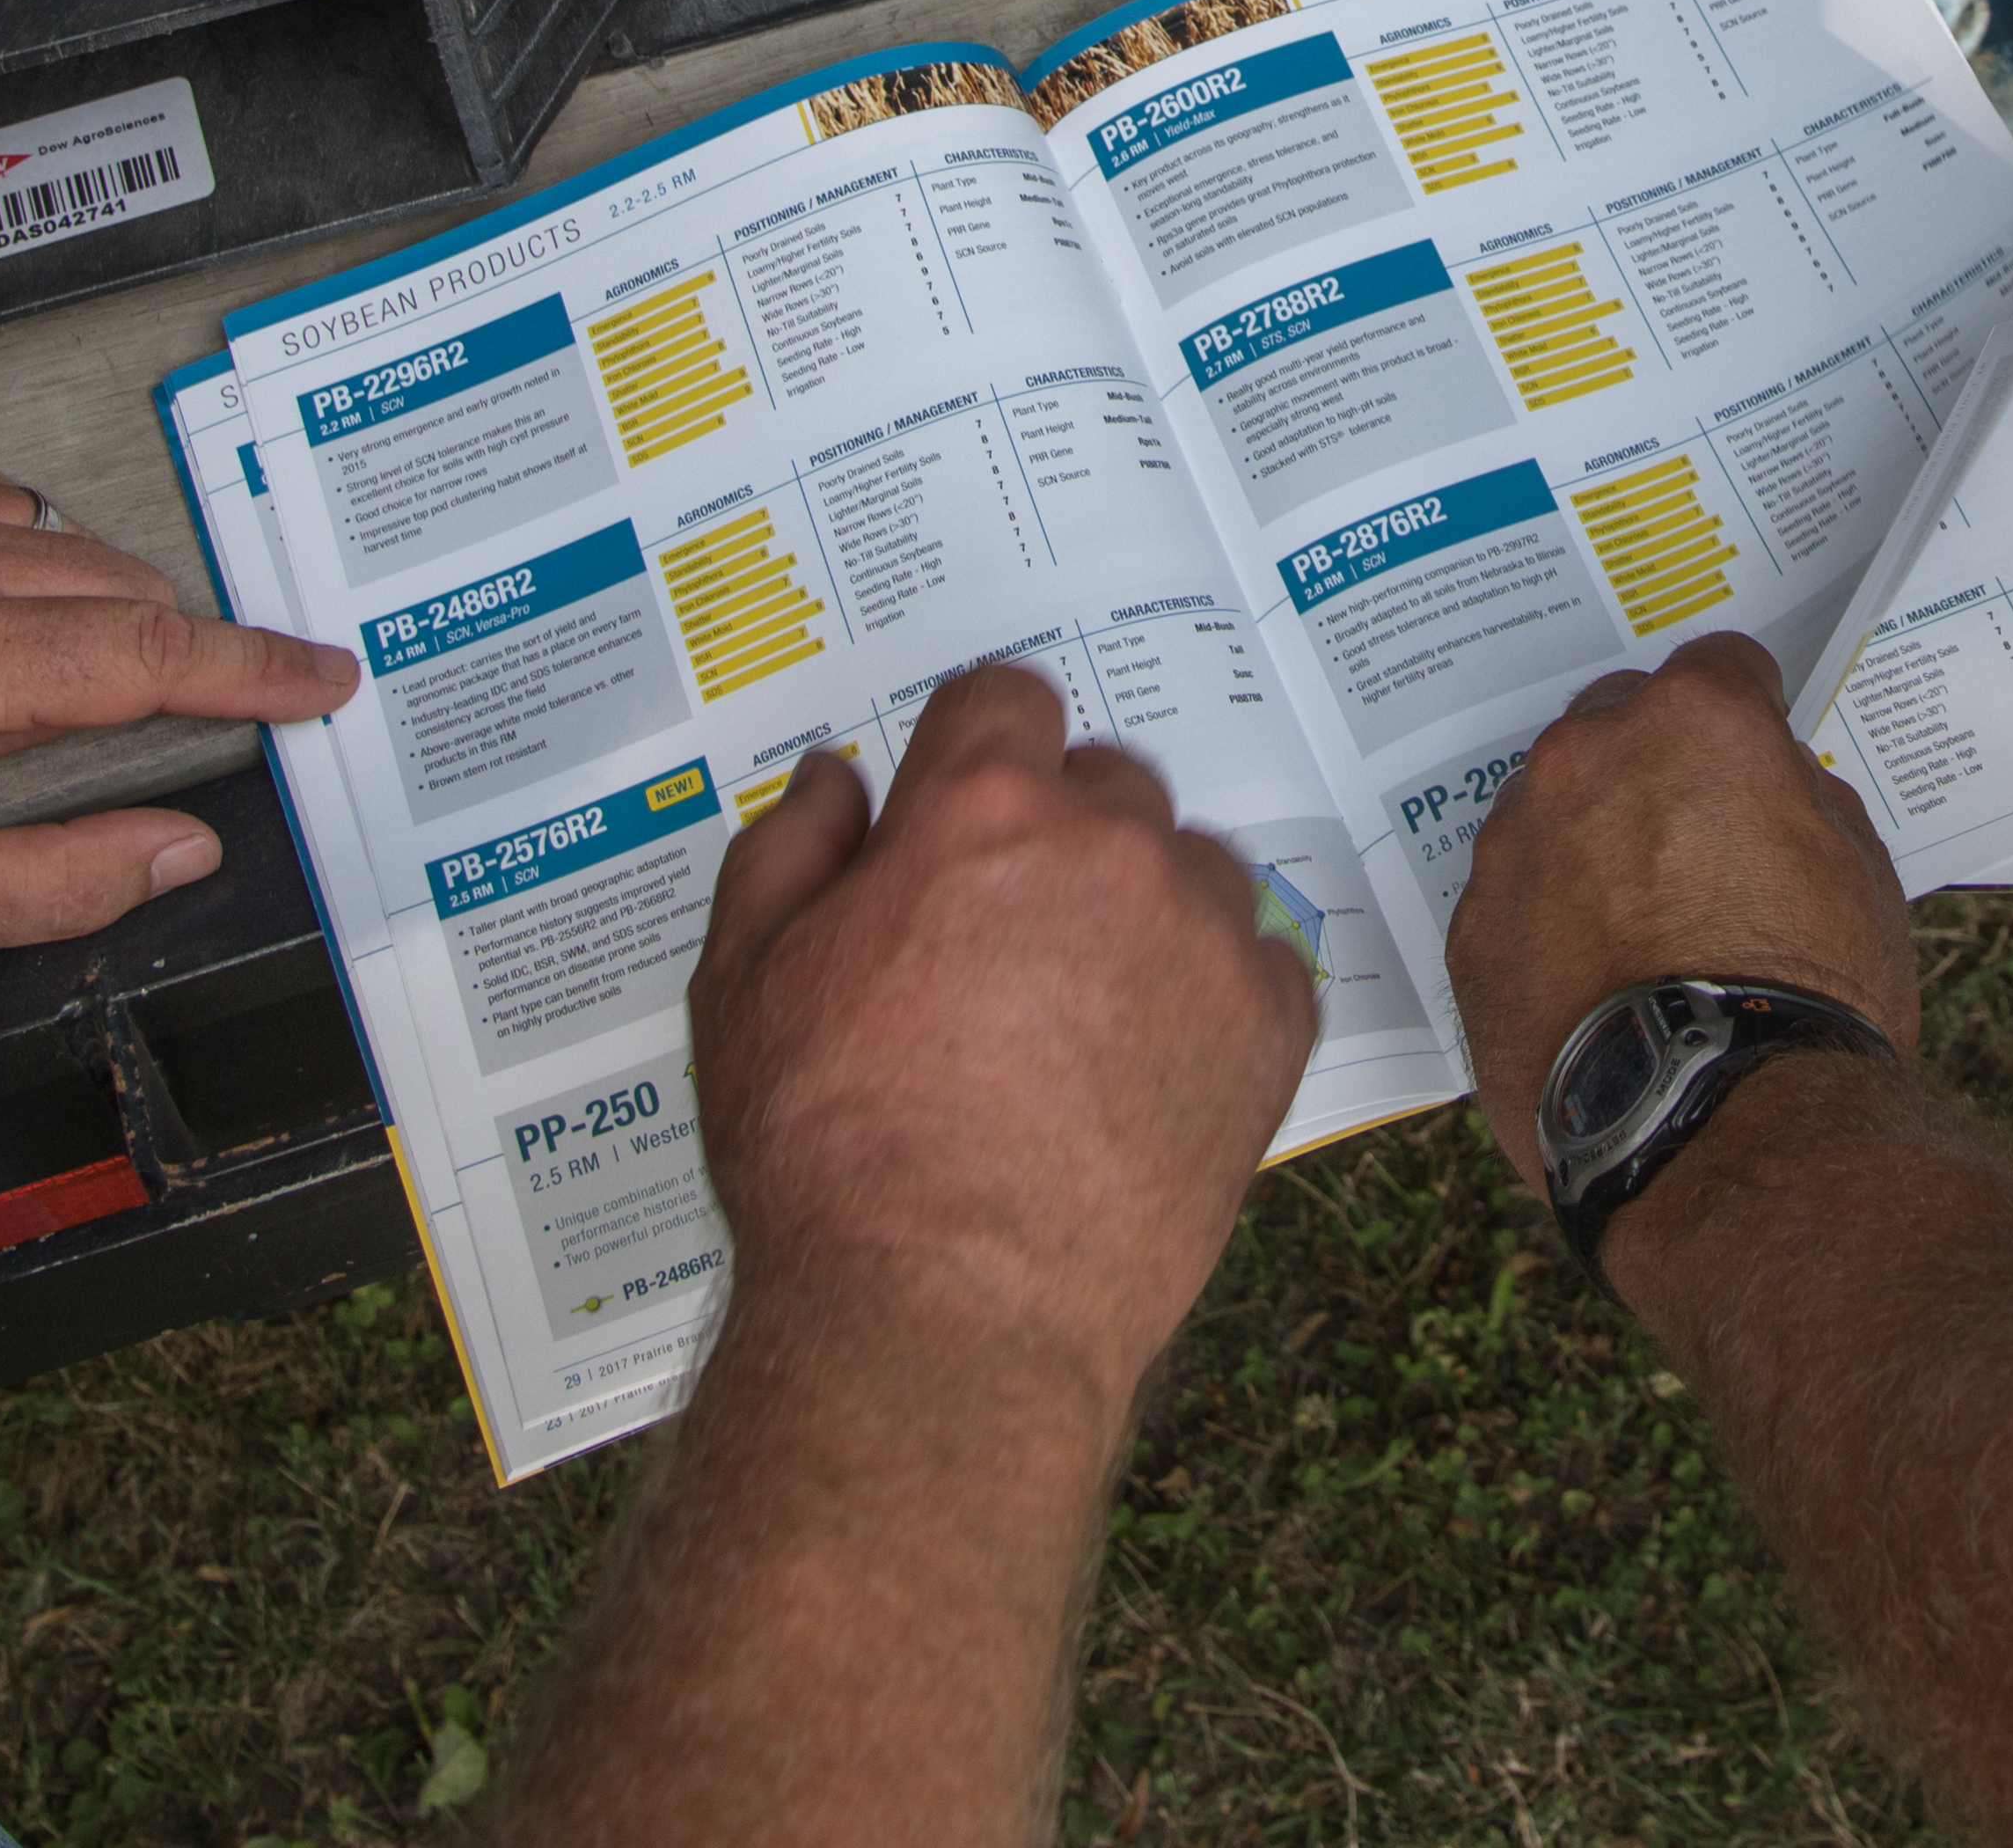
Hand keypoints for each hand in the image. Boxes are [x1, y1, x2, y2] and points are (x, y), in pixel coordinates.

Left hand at [0, 455, 355, 973]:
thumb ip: (59, 881)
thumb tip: (175, 850)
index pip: (152, 656)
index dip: (253, 673)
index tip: (316, 680)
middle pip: (119, 588)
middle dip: (171, 649)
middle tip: (189, 706)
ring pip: (58, 533)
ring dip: (89, 598)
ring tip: (61, 675)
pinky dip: (14, 537)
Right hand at [685, 666, 1317, 1420]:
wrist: (942, 1312)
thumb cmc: (824, 1155)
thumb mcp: (744, 983)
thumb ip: (788, 851)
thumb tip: (836, 778)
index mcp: (980, 810)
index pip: (1004, 702)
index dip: (973, 757)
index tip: (958, 821)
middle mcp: (1108, 846)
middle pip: (1103, 785)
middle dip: (1055, 838)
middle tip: (1002, 947)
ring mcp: (1203, 935)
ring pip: (1189, 870)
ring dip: (1144, 912)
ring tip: (1079, 1019)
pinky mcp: (1268, 1032)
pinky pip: (1262, 968)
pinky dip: (1217, 999)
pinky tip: (1152, 1067)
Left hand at [1446, 633, 1919, 1191]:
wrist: (1711, 1124)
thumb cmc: (1805, 997)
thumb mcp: (1857, 871)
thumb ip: (1802, 800)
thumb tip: (1774, 793)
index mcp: (1694, 722)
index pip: (1720, 667)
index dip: (1749, 710)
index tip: (1756, 751)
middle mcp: (1586, 758)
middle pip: (1618, 723)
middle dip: (1656, 766)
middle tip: (1699, 843)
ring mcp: (1517, 843)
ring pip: (1553, 807)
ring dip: (1590, 840)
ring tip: (1642, 927)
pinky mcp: (1471, 930)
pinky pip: (1513, 895)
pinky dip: (1545, 918)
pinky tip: (1594, 979)